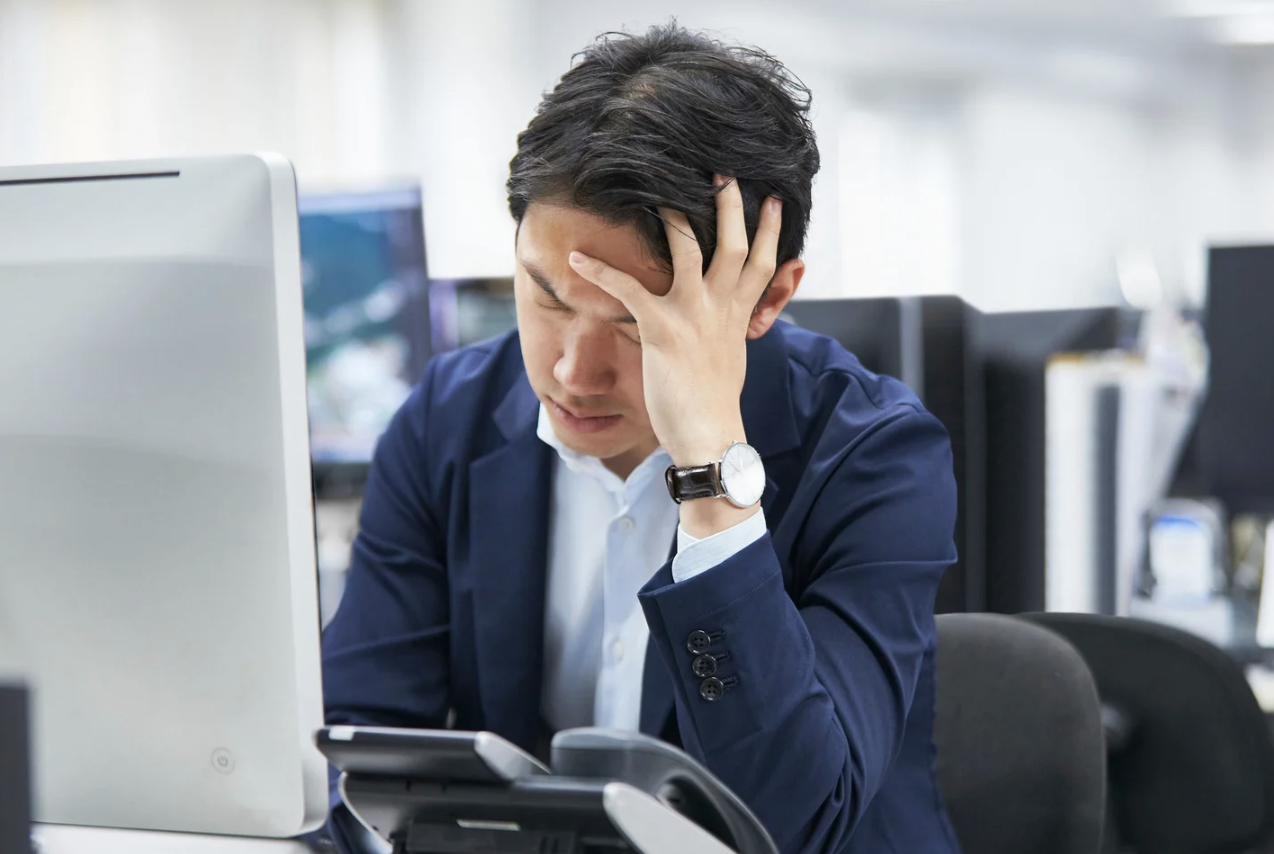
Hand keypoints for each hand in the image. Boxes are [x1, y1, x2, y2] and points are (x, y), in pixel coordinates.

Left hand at [567, 177, 782, 468]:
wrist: (709, 435)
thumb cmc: (715, 403)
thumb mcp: (733, 358)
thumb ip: (732, 328)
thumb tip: (732, 318)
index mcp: (739, 315)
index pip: (763, 263)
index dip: (771, 231)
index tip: (773, 201)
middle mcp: (720, 308)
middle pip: (734, 244)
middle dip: (731, 206)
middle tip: (723, 173)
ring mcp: (693, 315)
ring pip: (688, 250)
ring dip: (673, 219)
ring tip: (658, 192)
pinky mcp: (662, 329)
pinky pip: (628, 289)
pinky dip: (600, 271)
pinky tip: (577, 258)